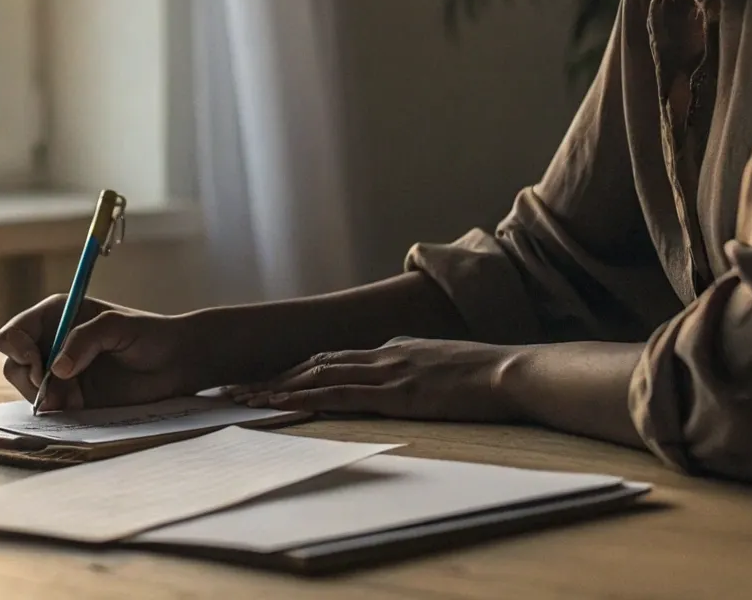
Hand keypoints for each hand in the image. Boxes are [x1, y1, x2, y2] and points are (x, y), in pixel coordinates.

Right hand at [0, 295, 199, 411]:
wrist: (176, 363)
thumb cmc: (150, 334)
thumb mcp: (117, 325)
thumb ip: (84, 339)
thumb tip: (56, 369)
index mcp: (57, 316)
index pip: (15, 331)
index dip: (17, 347)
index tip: (37, 363)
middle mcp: (52, 343)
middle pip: (14, 362)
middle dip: (27, 377)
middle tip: (53, 387)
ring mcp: (61, 373)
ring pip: (27, 388)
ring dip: (42, 396)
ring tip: (72, 398)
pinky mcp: (73, 398)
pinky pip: (49, 408)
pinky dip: (55, 411)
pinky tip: (77, 406)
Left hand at [227, 337, 525, 422]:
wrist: (514, 371)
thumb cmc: (490, 376)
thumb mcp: (446, 368)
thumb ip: (421, 371)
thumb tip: (409, 383)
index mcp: (394, 348)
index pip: (335, 357)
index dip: (299, 369)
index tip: (269, 378)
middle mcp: (383, 354)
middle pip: (315, 362)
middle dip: (274, 374)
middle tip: (237, 386)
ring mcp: (387, 371)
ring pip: (317, 374)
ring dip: (276, 385)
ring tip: (242, 396)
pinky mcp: (394, 393)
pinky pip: (338, 394)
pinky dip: (304, 397)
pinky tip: (280, 403)